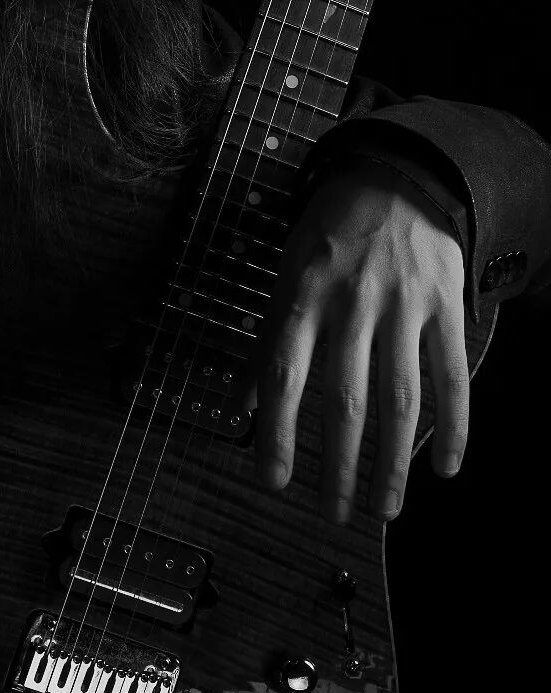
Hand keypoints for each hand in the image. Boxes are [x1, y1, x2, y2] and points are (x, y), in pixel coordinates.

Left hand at [240, 162, 468, 522]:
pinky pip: (453, 375)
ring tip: (384, 508)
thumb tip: (239, 408)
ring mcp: (404, 306)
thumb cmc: (330, 234)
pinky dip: (454, 425)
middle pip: (346, 399)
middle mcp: (352, 304)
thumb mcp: (285, 274)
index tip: (275, 482)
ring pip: (401, 399)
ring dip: (392, 461)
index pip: (284, 375)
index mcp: (302, 297)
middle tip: (333, 515)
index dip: (278, 432)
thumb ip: (266, 342)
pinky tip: (446, 467)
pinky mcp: (446, 306)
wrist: (398, 177)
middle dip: (338, 465)